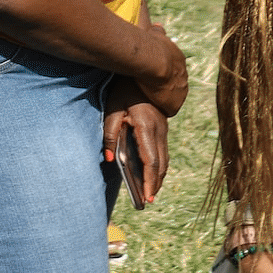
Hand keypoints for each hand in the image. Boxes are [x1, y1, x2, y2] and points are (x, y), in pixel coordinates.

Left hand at [103, 84, 169, 202]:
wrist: (146, 71)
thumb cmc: (125, 91)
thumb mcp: (112, 110)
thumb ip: (109, 135)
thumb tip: (107, 159)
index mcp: (146, 128)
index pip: (150, 161)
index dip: (149, 181)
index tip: (147, 197)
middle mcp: (159, 131)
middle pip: (161, 164)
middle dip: (155, 183)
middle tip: (148, 200)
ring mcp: (163, 129)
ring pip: (165, 158)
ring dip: (159, 176)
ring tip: (150, 191)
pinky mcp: (163, 128)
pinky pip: (163, 151)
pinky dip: (160, 164)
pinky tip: (153, 172)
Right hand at [128, 24, 188, 115]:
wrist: (155, 61)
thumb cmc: (152, 46)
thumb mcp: (156, 35)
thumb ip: (158, 31)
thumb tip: (158, 25)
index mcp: (180, 62)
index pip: (174, 70)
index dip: (163, 72)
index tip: (154, 73)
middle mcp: (184, 77)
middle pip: (175, 84)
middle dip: (165, 86)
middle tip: (151, 86)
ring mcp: (181, 92)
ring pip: (173, 97)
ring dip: (163, 98)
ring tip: (150, 97)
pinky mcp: (174, 105)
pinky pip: (169, 109)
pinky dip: (162, 108)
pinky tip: (152, 105)